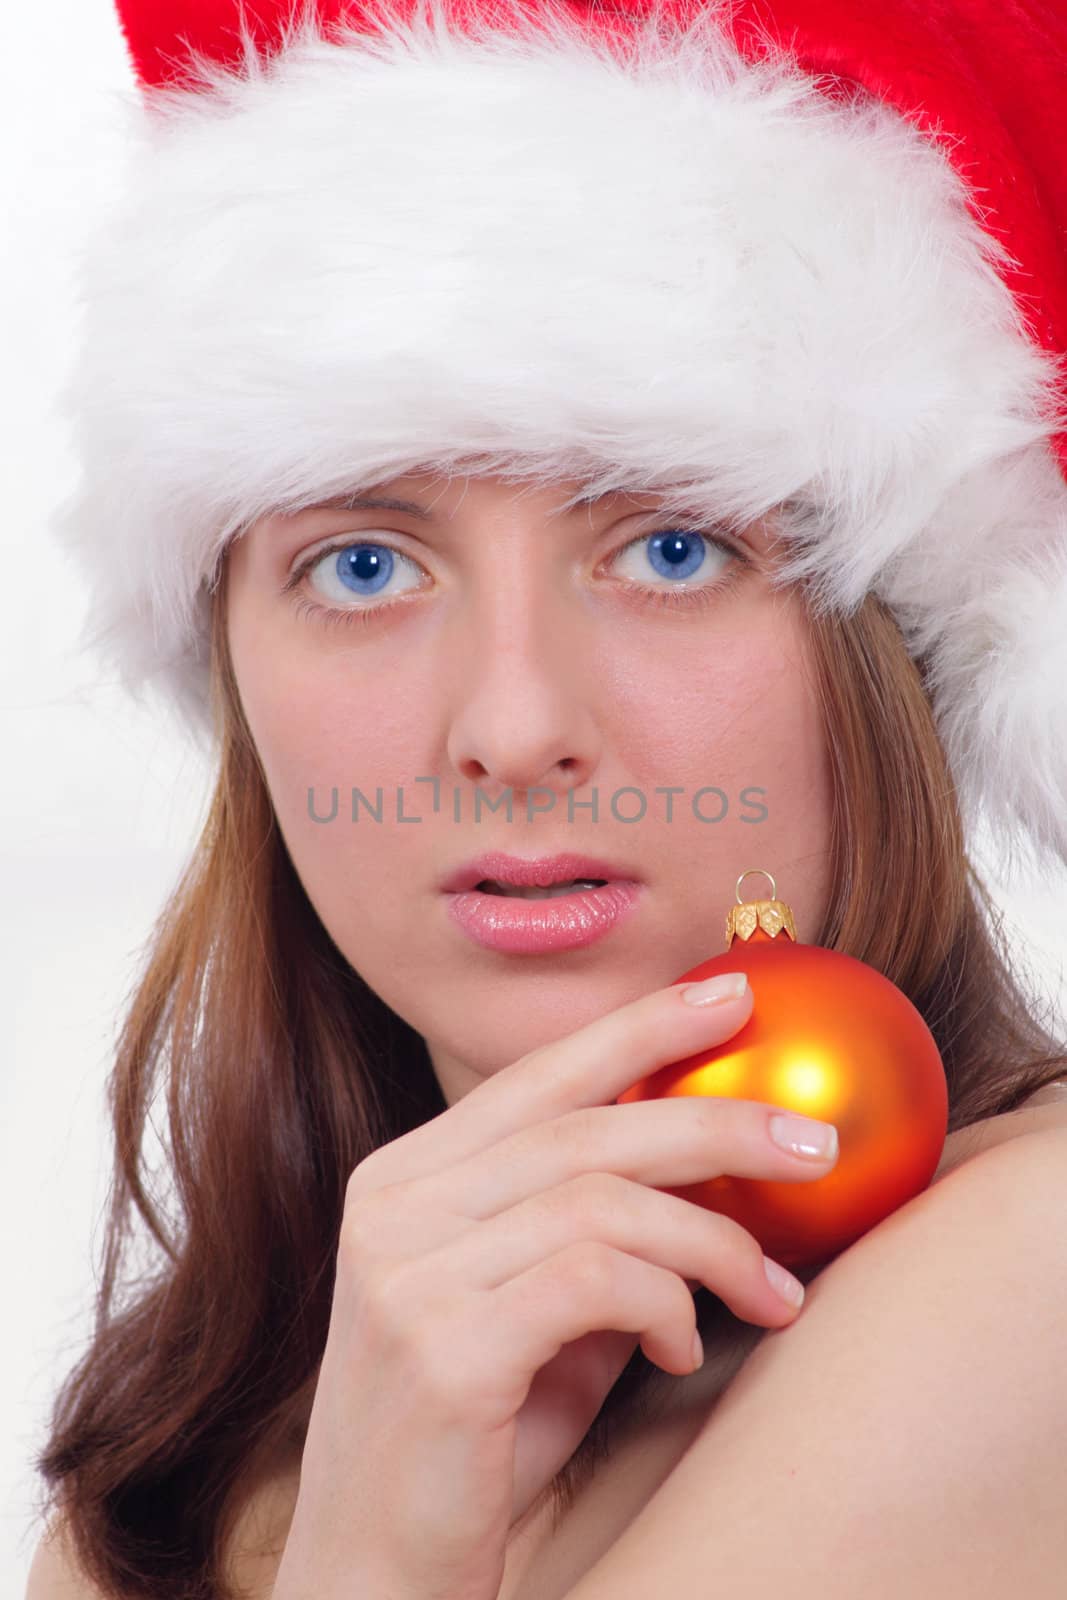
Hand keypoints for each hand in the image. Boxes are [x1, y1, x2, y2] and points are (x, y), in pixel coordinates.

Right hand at [271, 975, 839, 1599]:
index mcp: (407, 1178)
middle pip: (584, 1127)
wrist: (376, 1570)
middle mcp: (395, 1207)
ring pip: (602, 1202)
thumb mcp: (533, 1309)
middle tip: (813, 1143)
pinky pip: (594, 1281)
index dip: (639, 1026)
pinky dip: (665, 1304)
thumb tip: (713, 1167)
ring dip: (713, 1243)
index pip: (539, 1075)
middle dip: (716, 1124)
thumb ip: (591, 1229)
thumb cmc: (473, 1439)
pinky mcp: (441, 1349)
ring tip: (768, 1294)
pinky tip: (681, 1349)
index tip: (731, 994)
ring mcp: (407, 1274)